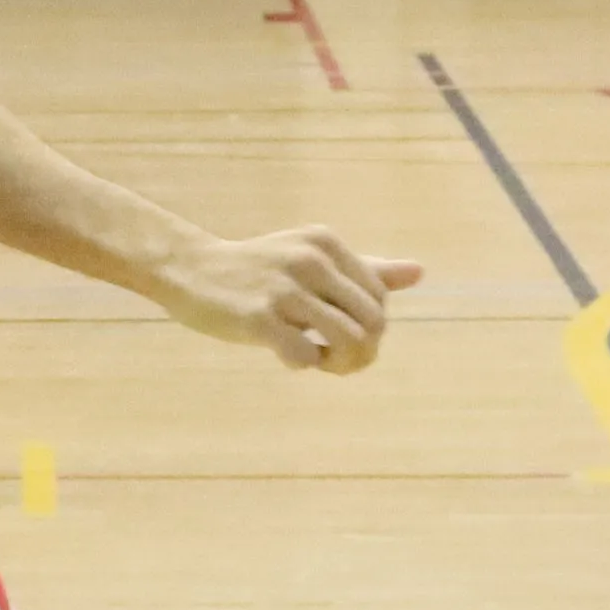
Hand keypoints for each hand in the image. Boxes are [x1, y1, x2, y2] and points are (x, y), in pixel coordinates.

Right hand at [154, 227, 423, 374]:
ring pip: (349, 341)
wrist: (190, 270)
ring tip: (321, 362)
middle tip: (337, 360)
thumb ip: (366, 268)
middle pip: (374, 323)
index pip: (381, 299)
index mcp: (327, 244)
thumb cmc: (257, 269)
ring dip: (341, 363)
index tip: (343, 336)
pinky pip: (304, 357)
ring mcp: (284, 289)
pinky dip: (304, 365)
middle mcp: (311, 261)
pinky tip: (287, 356)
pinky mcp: (258, 318)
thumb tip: (419, 272)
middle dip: (364, 351)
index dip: (371, 328)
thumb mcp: (312, 257)